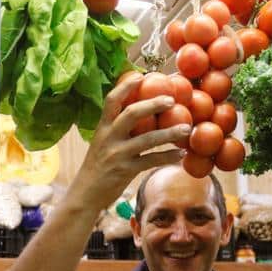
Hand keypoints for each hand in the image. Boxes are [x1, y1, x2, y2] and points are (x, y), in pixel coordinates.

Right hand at [71, 73, 190, 211]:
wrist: (85, 195)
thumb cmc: (97, 168)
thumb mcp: (102, 144)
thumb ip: (117, 130)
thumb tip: (141, 115)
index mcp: (102, 128)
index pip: (111, 100)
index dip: (126, 86)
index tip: (141, 76)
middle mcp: (108, 137)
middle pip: (131, 114)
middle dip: (153, 104)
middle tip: (172, 100)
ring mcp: (117, 154)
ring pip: (147, 139)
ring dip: (169, 132)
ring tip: (187, 129)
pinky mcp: (125, 171)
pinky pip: (151, 161)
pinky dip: (168, 156)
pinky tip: (181, 154)